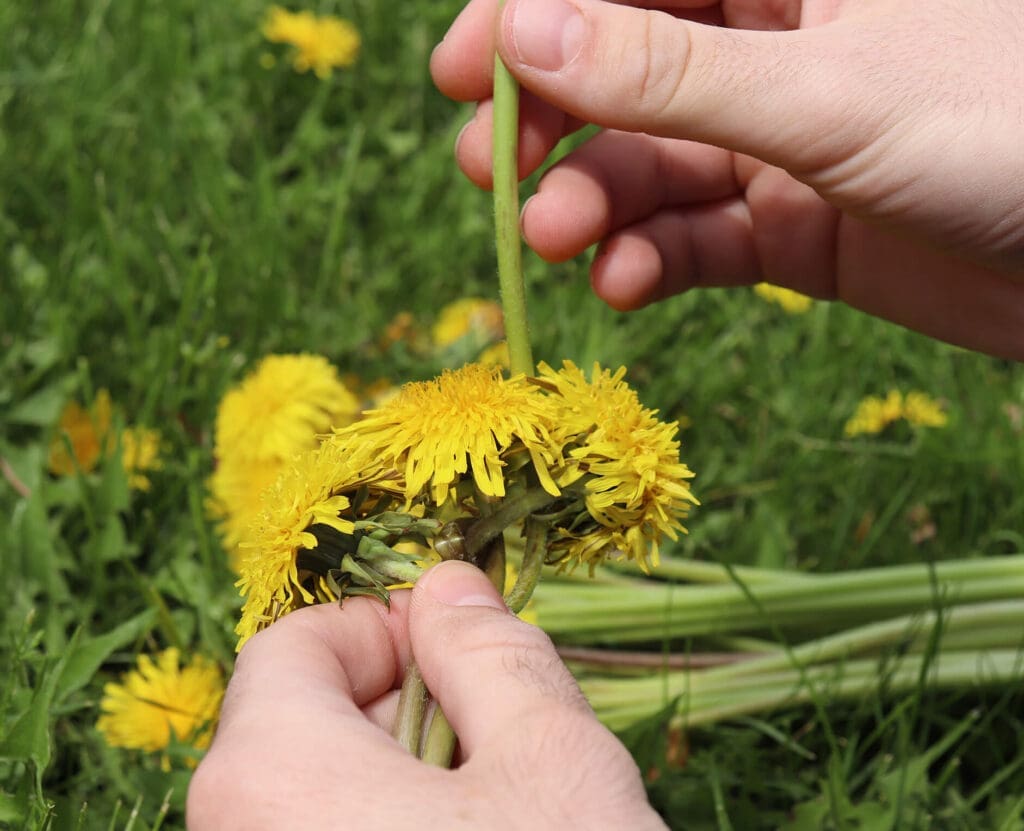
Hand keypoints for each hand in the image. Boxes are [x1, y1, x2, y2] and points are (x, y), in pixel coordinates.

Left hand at [186, 560, 666, 829]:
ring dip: (414, 772)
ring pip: (326, 788)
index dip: (386, 622)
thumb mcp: (550, 762)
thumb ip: (491, 654)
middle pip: (305, 717)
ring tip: (503, 801)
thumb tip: (449, 586)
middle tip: (504, 732)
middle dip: (407, 700)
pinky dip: (397, 824)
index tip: (464, 644)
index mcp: (270, 772)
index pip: (295, 641)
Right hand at [431, 0, 1023, 359]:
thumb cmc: (1009, 138)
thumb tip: (525, 35)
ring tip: (557, 243)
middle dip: (553, 120)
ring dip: (594, 203)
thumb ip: (672, 75)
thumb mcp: (827, 99)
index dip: (539, 10)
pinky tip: (625, 284)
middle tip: (489, 174)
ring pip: (653, 160)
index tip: (467, 71)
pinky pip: (698, 233)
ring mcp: (781, 135)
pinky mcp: (793, 223)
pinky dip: (653, 259)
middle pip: (625, 65)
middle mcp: (778, 40)